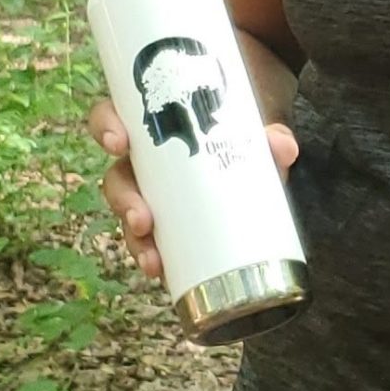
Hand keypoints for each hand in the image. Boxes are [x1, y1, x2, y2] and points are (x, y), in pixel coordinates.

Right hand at [87, 97, 299, 281]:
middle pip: (117, 178)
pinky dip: (152, 256)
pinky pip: (149, 241)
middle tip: (142, 218)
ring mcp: (152, 195)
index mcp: (152, 127)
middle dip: (124, 201)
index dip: (106, 127)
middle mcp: (144, 162)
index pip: (113, 119)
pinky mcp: (166, 224)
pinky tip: (160, 272)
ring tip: (153, 259)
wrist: (256, 152)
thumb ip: (271, 139)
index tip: (118, 142)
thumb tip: (283, 147)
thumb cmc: (241, 132)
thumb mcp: (256, 131)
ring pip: (128, 216)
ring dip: (135, 240)